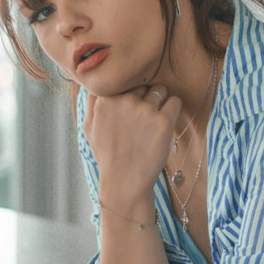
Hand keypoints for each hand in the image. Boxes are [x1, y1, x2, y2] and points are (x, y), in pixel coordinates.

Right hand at [84, 85, 181, 209]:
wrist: (124, 181)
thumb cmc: (107, 154)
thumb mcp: (89, 127)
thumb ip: (91, 102)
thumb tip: (95, 82)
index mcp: (106, 98)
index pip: (126, 81)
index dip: (130, 94)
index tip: (130, 109)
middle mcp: (125, 100)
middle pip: (144, 84)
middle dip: (145, 97)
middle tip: (142, 120)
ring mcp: (145, 110)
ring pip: (161, 90)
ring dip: (160, 102)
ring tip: (153, 123)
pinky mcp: (163, 121)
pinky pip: (174, 101)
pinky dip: (172, 110)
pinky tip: (165, 124)